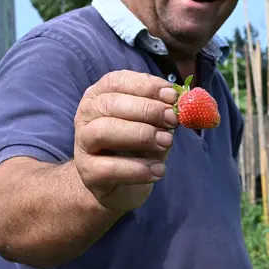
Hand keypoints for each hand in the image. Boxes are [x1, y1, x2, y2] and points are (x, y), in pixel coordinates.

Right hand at [73, 70, 179, 212]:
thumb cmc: (137, 147)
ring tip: (166, 142)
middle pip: (110, 104)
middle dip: (146, 110)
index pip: (117, 81)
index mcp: (101, 95)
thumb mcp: (153, 125)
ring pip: (103, 131)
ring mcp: (82, 144)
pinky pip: (108, 168)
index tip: (172, 96)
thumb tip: (186, 102)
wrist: (118, 186)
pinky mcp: (87, 173)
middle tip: (173, 120)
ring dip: (140, 135)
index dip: (146, 86)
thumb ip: (165, 112)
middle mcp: (86, 115)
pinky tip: (158, 171)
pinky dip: (137, 169)